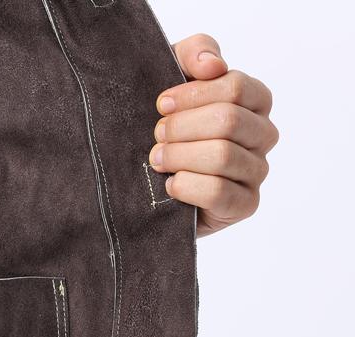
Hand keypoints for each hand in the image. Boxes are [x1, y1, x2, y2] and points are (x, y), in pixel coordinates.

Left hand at [148, 35, 278, 237]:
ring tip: (157, 160)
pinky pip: (219, 192)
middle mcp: (263, 135)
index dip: (192, 95)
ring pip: (222, 156)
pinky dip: (187, 187)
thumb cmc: (169, 130)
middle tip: (156, 137)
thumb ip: (195, 54)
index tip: (161, 104)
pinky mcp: (244, 204)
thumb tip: (213, 65)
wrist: (152, 186)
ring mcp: (257, 172)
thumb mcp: (175, 83)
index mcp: (255, 101)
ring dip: (178, 157)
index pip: (235, 87)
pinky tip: (171, 185)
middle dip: (181, 128)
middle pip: (228, 121)